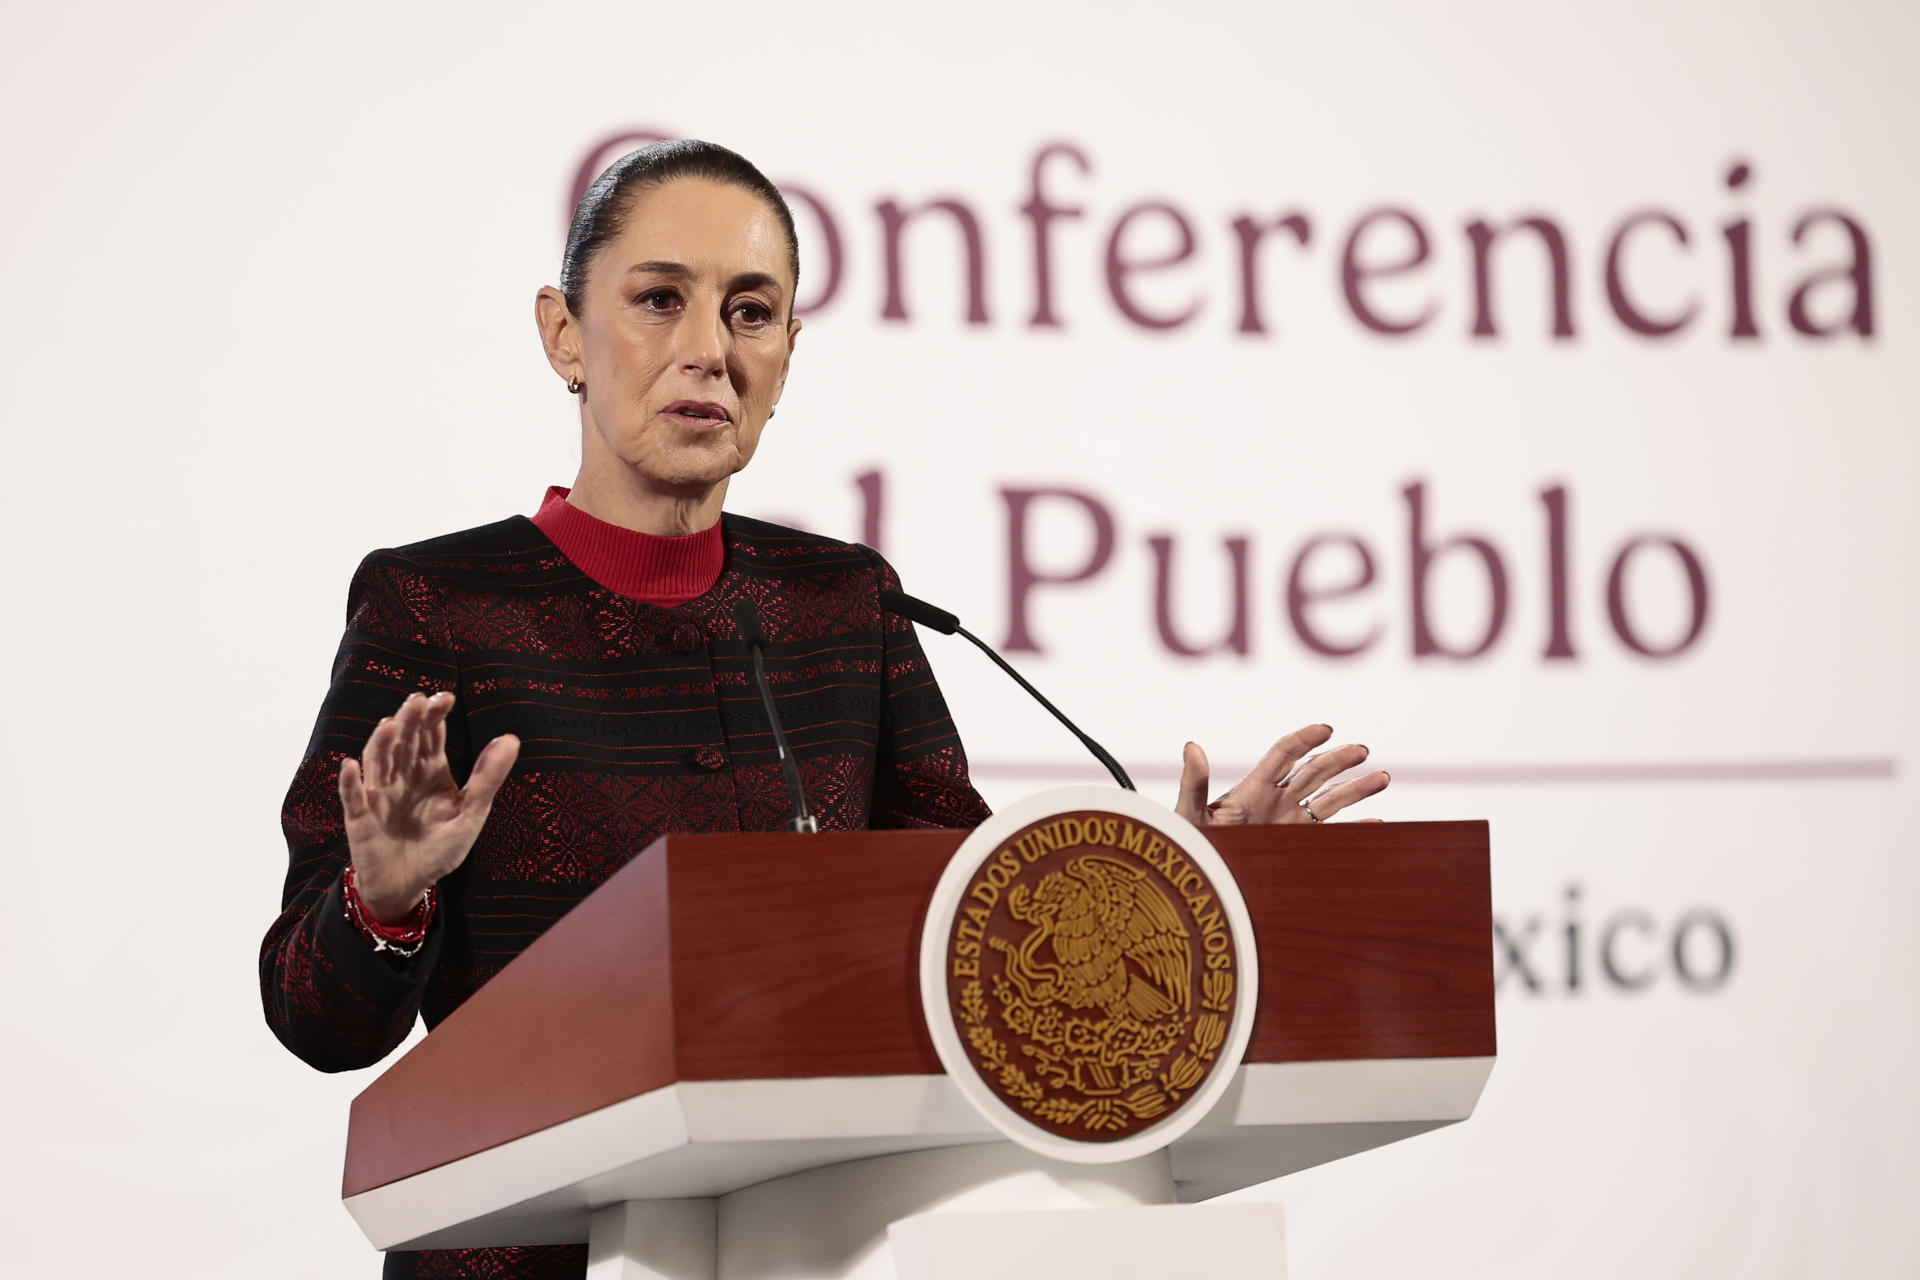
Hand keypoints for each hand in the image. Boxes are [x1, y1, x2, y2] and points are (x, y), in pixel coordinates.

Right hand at [338, 691, 518, 923]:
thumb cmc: (441, 847)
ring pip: (378, 762)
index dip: (435, 716)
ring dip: (381, 743)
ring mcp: (379, 795)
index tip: (445, 698)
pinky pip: (353, 799)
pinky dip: (351, 783)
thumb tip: (511, 739)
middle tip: (417, 701)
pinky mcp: (361, 819)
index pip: (431, 736)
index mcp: (430, 770)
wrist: (410, 885)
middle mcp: (402, 775)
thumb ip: (488, 778)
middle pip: (404, 742)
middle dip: (409, 721)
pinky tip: (352, 766)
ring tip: (390, 725)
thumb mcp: (472, 813)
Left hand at [1174, 723, 1388, 826]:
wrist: (1199, 881)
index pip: (1284, 755)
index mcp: (1253, 789)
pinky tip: (1376, 823)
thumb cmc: (1189, 845)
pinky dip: (1354, 829)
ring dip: (1355, 788)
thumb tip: (1192, 747)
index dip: (1304, 739)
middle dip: (1338, 760)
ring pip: (1328, 800)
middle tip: (1362, 750)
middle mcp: (1275, 802)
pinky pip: (1330, 835)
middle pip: (1313, 773)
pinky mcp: (1296, 847)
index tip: (1326, 728)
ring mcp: (1288, 823)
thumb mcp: (1191, 813)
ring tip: (1383, 778)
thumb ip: (1194, 783)